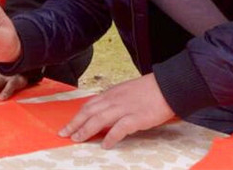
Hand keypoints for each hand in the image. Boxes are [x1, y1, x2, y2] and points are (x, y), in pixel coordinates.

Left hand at [60, 73, 174, 148]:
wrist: (168, 86)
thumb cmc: (149, 90)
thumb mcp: (126, 91)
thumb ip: (115, 101)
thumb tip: (104, 112)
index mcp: (112, 94)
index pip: (89, 105)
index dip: (76, 116)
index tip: (68, 125)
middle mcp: (114, 100)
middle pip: (88, 112)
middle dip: (75, 124)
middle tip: (64, 134)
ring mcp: (124, 109)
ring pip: (98, 119)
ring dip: (85, 130)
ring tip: (77, 139)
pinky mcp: (136, 118)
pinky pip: (119, 129)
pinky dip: (110, 137)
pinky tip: (105, 145)